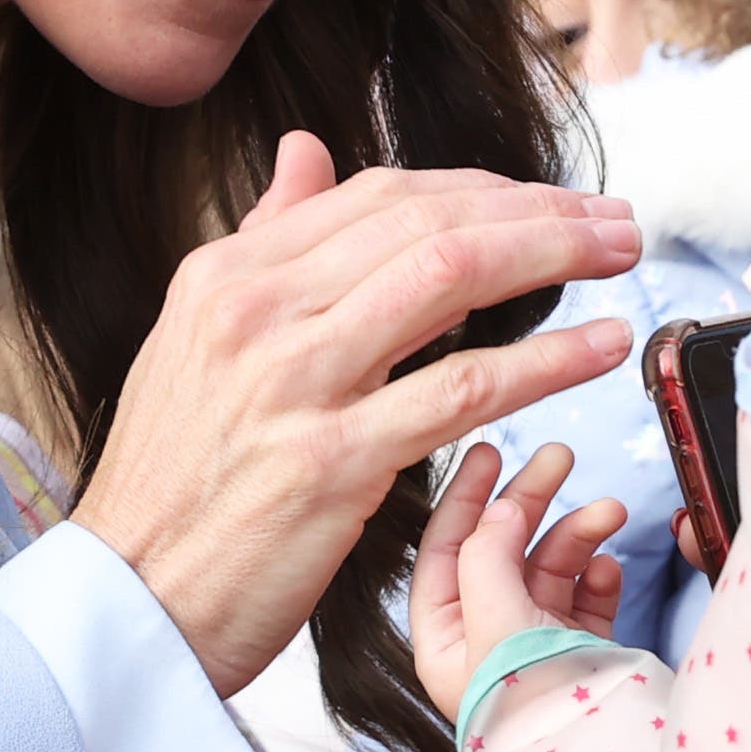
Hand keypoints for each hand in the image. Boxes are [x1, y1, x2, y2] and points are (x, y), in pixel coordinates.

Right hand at [73, 134, 639, 693]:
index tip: (548, 200)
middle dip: (538, 211)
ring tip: (623, 257)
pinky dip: (547, 360)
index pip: (379, 195)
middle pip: (428, 220)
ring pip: (452, 277)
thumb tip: (305, 151)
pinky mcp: (333, 462)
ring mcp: (296, 382)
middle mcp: (259, 311)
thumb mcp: (195, 339)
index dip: (481, 188)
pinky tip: (601, 346)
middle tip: (613, 219)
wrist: (127, 601)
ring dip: (557, 256)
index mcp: (228, 274)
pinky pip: (464, 389)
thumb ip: (263, 241)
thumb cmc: (172, 482)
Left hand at [410, 438, 626, 718]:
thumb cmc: (537, 713)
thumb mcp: (496, 627)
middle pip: (502, 549)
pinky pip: (586, 596)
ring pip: (551, 566)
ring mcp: (537, 644)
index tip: (490, 451)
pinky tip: (607, 567)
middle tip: (559, 456)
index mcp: (447, 639)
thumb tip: (502, 507)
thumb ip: (490, 557)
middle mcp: (487, 640)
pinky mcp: (582, 651)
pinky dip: (597, 573)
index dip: (466, 497)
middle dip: (531, 500)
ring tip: (611, 510)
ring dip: (579, 531)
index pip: (446, 550)